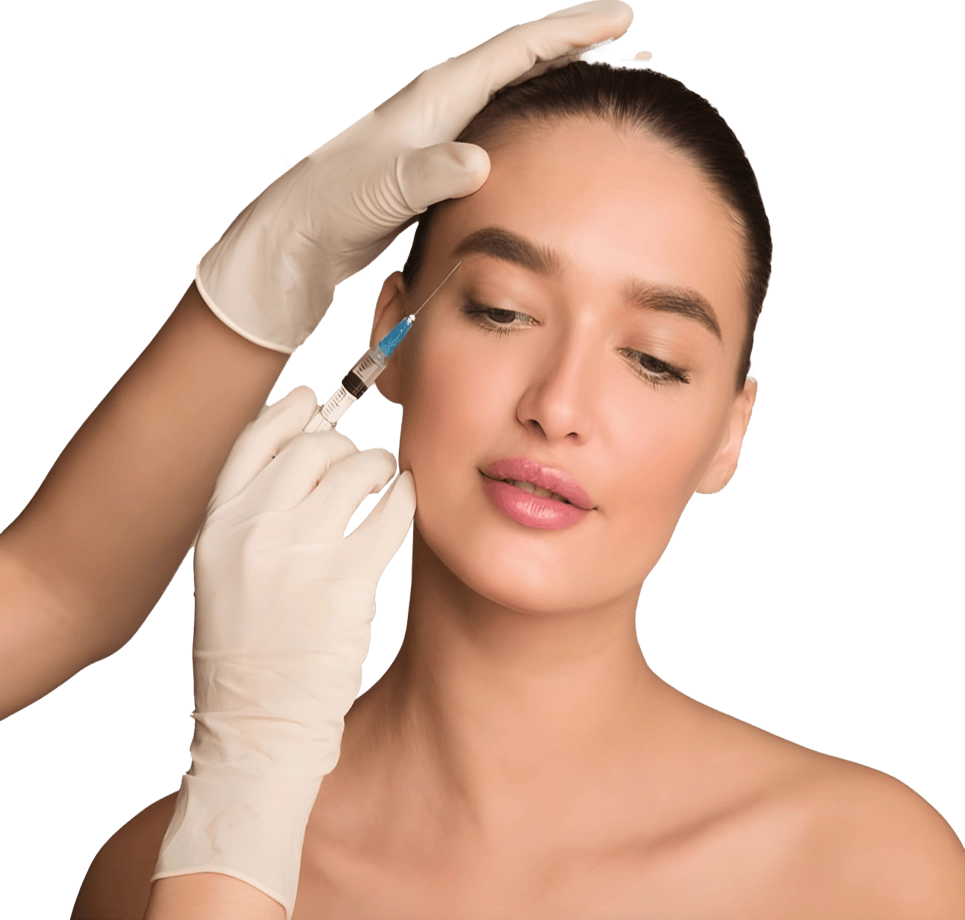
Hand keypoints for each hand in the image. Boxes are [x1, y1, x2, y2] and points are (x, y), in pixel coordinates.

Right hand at [151, 386, 415, 917]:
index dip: (288, 411)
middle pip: (311, 450)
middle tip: (362, 460)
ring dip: (378, 468)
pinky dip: (403, 499)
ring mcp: (298, 557)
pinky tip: (404, 501)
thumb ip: (255, 520)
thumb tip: (306, 465)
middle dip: (345, 447)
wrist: (257, 724)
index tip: (315, 399)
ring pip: (353, 473)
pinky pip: (388, 515)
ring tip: (385, 480)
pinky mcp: (345, 584)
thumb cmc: (248, 656)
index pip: (253, 442)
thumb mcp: (228, 576)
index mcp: (218, 528)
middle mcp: (253, 533)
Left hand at [194, 0, 633, 353]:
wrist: (305, 230)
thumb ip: (431, 173)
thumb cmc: (336, 204)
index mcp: (437, 95)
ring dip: (550, 78)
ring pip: (507, 88)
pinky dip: (525, 117)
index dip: (570, 32)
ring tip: (590, 79)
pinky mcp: (436, 156)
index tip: (617, 21)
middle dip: (570, 45)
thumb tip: (477, 162)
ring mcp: (440, 127)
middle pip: (518, 57)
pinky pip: (495, 123)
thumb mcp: (386, 189)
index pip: (517, 50)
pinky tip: (538, 133)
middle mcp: (441, 101)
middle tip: (618, 40)